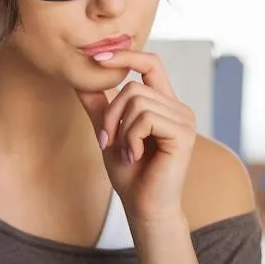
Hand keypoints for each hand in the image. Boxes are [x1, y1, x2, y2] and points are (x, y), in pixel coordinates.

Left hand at [77, 51, 196, 225]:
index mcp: (164, 104)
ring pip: (138, 101)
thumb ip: (99, 106)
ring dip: (120, 130)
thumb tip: (80, 78)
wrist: (145, 208)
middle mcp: (178, 108)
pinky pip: (145, 119)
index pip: (150, 63)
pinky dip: (131, 138)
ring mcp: (184, 119)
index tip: (96, 56)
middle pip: (134, 87)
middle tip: (108, 142)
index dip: (125, 55)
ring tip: (126, 152)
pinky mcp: (184, 133)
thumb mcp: (109, 133)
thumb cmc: (131, 175)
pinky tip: (135, 156)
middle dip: (111, 115)